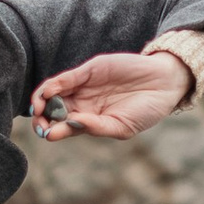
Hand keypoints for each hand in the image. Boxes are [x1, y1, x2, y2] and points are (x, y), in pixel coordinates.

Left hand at [29, 51, 190, 141]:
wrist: (165, 84)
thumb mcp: (122, 127)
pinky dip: (55, 84)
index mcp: (89, 121)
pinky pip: (67, 78)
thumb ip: (97, 127)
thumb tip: (72, 125)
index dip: (50, 130)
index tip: (48, 134)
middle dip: (41, 117)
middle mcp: (82, 104)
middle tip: (39, 122)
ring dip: (41, 100)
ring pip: (54, 93)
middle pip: (52, 110)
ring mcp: (84, 87)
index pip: (61, 126)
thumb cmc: (146, 110)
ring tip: (39, 108)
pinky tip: (49, 92)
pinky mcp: (90, 70)